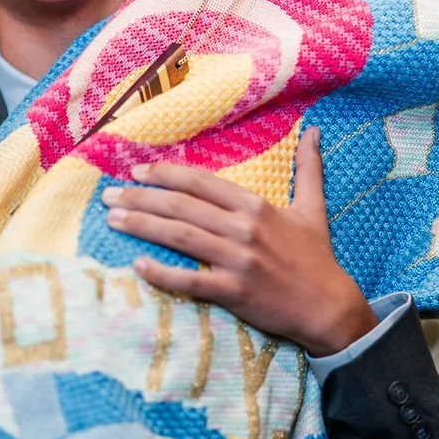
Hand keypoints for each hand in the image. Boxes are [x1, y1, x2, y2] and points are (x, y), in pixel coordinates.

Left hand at [101, 127, 376, 356]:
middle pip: (182, 206)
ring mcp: (238, 260)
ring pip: (180, 237)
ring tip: (113, 221)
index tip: (137, 171)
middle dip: (141, 198)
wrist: (329, 307)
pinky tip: (138, 265)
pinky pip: (191, 281)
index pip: (200, 182)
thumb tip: (312, 131)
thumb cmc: (316, 258)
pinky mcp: (235, 292)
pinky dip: (163, 273)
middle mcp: (244, 228)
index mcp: (255, 206)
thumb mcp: (313, 207)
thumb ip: (308, 168)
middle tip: (110, 196)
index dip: (165, 174)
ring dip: (142, 226)